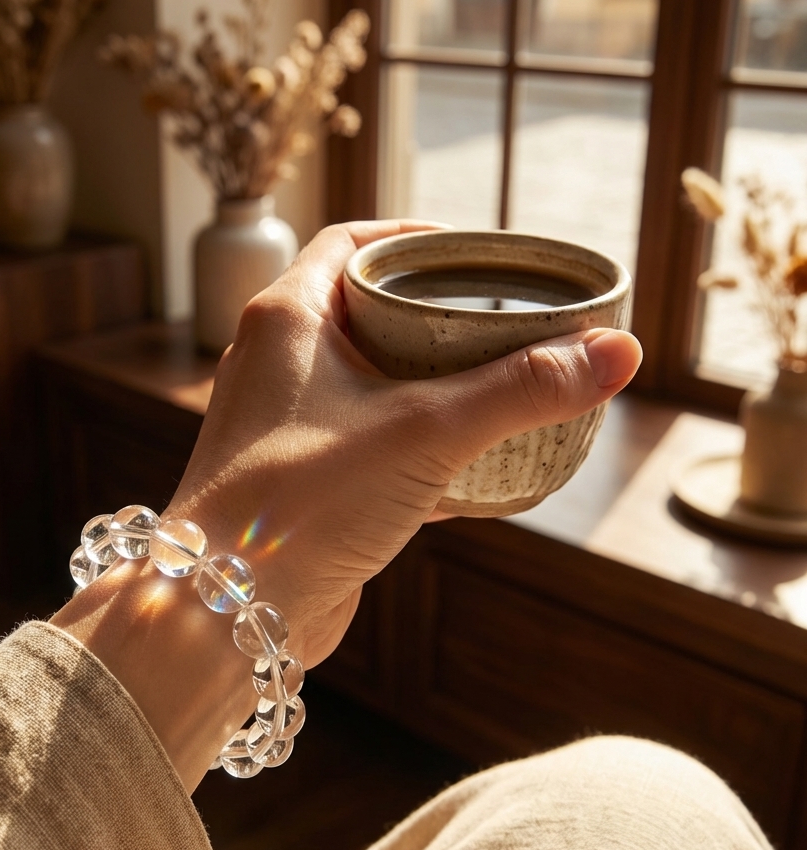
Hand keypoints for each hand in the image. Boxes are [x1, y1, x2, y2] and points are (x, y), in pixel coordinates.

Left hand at [53, 220, 640, 790]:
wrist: (230, 612)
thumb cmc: (304, 503)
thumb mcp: (427, 431)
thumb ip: (521, 390)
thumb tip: (618, 351)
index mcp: (288, 319)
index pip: (353, 243)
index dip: (415, 238)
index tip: (474, 252)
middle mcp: (276, 363)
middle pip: (364, 310)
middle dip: (433, 314)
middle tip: (500, 320)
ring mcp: (283, 424)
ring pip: (367, 382)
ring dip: (428, 383)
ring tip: (498, 387)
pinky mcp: (299, 480)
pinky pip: (365, 442)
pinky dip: (415, 443)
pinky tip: (472, 469)